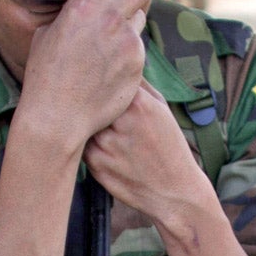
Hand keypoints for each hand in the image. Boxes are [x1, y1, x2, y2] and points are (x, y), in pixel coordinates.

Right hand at [14, 0, 151, 154]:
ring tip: (109, 47)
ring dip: (129, 26)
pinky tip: (111, 70)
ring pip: (140, 18)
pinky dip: (129, 55)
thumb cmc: (44, 76)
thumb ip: (71, 13)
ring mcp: (128, 41)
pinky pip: (140, 49)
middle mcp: (109, 17)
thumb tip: (81, 3)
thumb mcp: (46, 34)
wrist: (57, 117)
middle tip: (121, 11)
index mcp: (83, 4)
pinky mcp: (138, 64)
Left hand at [84, 84, 214, 236]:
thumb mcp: (161, 108)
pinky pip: (81, 144)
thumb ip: (138, 85)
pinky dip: (87, 142)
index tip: (96, 78)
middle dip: (89, 99)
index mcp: (139, 104)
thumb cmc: (169, 146)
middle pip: (91, 99)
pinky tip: (105, 147)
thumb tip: (114, 63)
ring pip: (82, 121)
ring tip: (104, 129)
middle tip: (91, 101)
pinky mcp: (96, 166)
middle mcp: (121, 123)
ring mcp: (106, 146)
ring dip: (86, 121)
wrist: (174, 192)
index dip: (100, 79)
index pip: (106, 79)